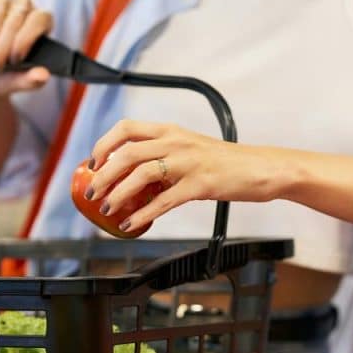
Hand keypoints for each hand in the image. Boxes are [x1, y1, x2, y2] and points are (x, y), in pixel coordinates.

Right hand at [0, 0, 53, 96]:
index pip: (39, 20)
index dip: (26, 39)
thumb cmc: (4, 75)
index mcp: (42, 22)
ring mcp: (3, 2)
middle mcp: (24, 7)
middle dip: (0, 50)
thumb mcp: (17, 81)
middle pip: (14, 23)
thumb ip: (31, 80)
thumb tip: (43, 76)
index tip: (15, 60)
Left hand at [86, 120, 288, 232]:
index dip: (104, 145)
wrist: (261, 168)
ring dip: (118, 194)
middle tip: (92, 193)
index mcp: (170, 131)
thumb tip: (130, 180)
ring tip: (107, 209)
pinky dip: (142, 214)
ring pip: (141, 174)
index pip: (126, 128)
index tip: (92, 164)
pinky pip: (163, 201)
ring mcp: (188, 163)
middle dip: (103, 175)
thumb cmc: (224, 163)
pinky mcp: (200, 185)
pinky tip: (131, 224)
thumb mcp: (189, 150)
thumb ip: (161, 158)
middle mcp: (176, 142)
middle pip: (127, 153)